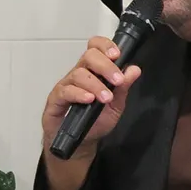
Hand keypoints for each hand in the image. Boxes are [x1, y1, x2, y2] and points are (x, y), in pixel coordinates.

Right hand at [41, 35, 143, 155]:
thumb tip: (134, 70)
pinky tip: (89, 100)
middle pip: (89, 56)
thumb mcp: (115, 106)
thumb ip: (123, 88)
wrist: (79, 143)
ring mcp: (66, 85)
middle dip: (106, 66)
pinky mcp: (56, 99)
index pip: (96, 48)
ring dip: (96, 85)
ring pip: (79, 74)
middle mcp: (79, 74)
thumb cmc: (95, 122)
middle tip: (117, 81)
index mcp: (94, 71)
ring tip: (106, 98)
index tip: (117, 55)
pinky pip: (66, 91)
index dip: (106, 46)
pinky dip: (79, 94)